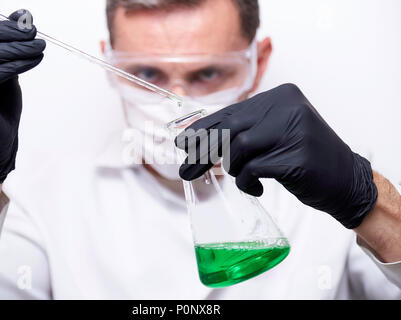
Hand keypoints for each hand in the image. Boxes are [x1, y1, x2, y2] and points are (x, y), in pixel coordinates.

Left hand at [176, 84, 377, 228]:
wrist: (346, 179)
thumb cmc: (304, 157)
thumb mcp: (275, 133)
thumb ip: (245, 130)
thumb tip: (200, 138)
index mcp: (280, 96)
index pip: (231, 112)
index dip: (203, 129)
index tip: (183, 142)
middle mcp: (287, 107)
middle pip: (230, 128)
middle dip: (203, 152)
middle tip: (187, 169)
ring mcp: (293, 130)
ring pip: (239, 147)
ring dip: (233, 169)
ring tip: (243, 178)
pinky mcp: (295, 157)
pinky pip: (253, 169)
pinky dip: (247, 181)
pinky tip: (255, 187)